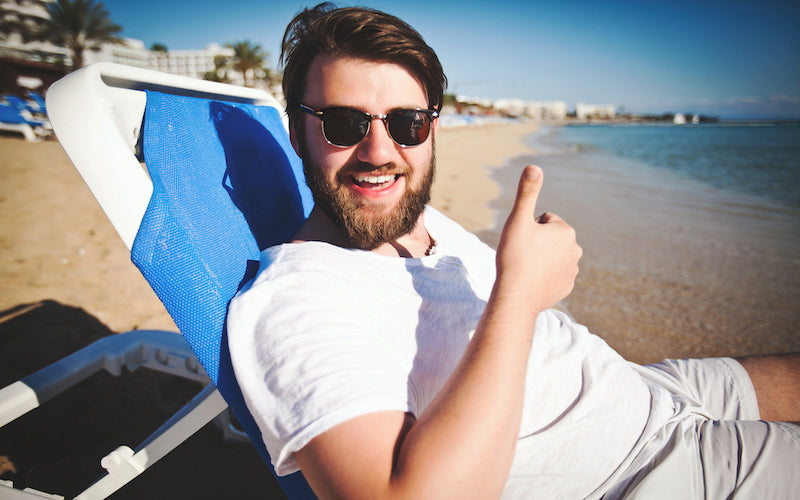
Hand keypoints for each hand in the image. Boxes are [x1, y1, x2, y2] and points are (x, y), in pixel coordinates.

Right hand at [495, 165, 581, 312]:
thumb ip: (527, 192)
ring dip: (540, 259)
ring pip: (551, 256)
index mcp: (566, 231)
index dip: (529, 229)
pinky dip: (543, 276)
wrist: (516, 297)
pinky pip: (553, 274)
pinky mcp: (567, 288)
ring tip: (527, 269)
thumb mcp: (518, 220)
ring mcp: (573, 271)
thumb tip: (534, 166)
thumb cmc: (515, 257)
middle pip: (549, 238)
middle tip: (523, 255)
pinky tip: (532, 281)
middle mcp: (576, 250)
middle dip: (537, 243)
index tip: (522, 242)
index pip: (544, 220)